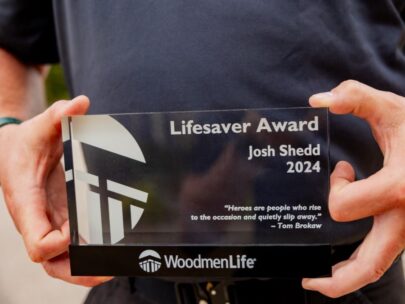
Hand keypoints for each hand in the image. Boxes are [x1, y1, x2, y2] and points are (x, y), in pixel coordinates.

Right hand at [0, 96, 110, 285]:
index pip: (37, 242)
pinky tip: (108, 251)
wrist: (16, 150)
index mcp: (26, 203)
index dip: (57, 245)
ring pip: (60, 261)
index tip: (77, 233)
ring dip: (84, 268)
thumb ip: (57, 115)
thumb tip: (81, 102)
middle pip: (51, 262)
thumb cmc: (26, 142)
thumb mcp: (40, 126)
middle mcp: (37, 220)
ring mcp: (48, 223)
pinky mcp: (59, 221)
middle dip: (77, 269)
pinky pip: (69, 247)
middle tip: (109, 267)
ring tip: (115, 265)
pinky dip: (85, 254)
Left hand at [302, 80, 404, 297]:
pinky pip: (386, 254)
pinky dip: (366, 263)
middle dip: (338, 279)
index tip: (342, 169)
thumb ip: (357, 98)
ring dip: (351, 277)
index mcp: (400, 188)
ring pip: (380, 266)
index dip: (334, 188)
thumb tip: (318, 99)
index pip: (344, 207)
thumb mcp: (395, 109)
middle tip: (310, 280)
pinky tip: (350, 257)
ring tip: (325, 277)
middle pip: (370, 266)